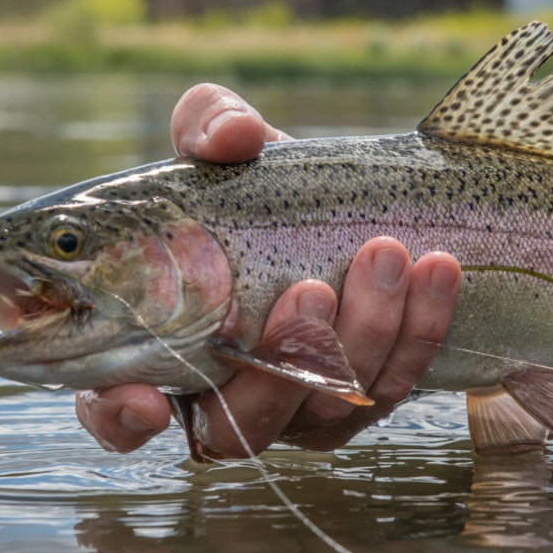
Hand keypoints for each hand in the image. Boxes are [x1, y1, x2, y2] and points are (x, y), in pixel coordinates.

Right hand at [75, 84, 460, 455]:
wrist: (340, 205)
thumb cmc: (253, 183)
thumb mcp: (224, 143)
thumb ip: (208, 126)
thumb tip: (233, 137)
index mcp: (156, 347)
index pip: (116, 413)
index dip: (122, 418)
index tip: (146, 401)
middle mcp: (222, 395)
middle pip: (241, 426)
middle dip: (279, 362)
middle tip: (310, 287)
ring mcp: (295, 409)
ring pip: (325, 408)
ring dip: (363, 334)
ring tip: (386, 253)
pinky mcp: (360, 399)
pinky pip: (393, 385)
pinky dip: (419, 330)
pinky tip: (436, 271)